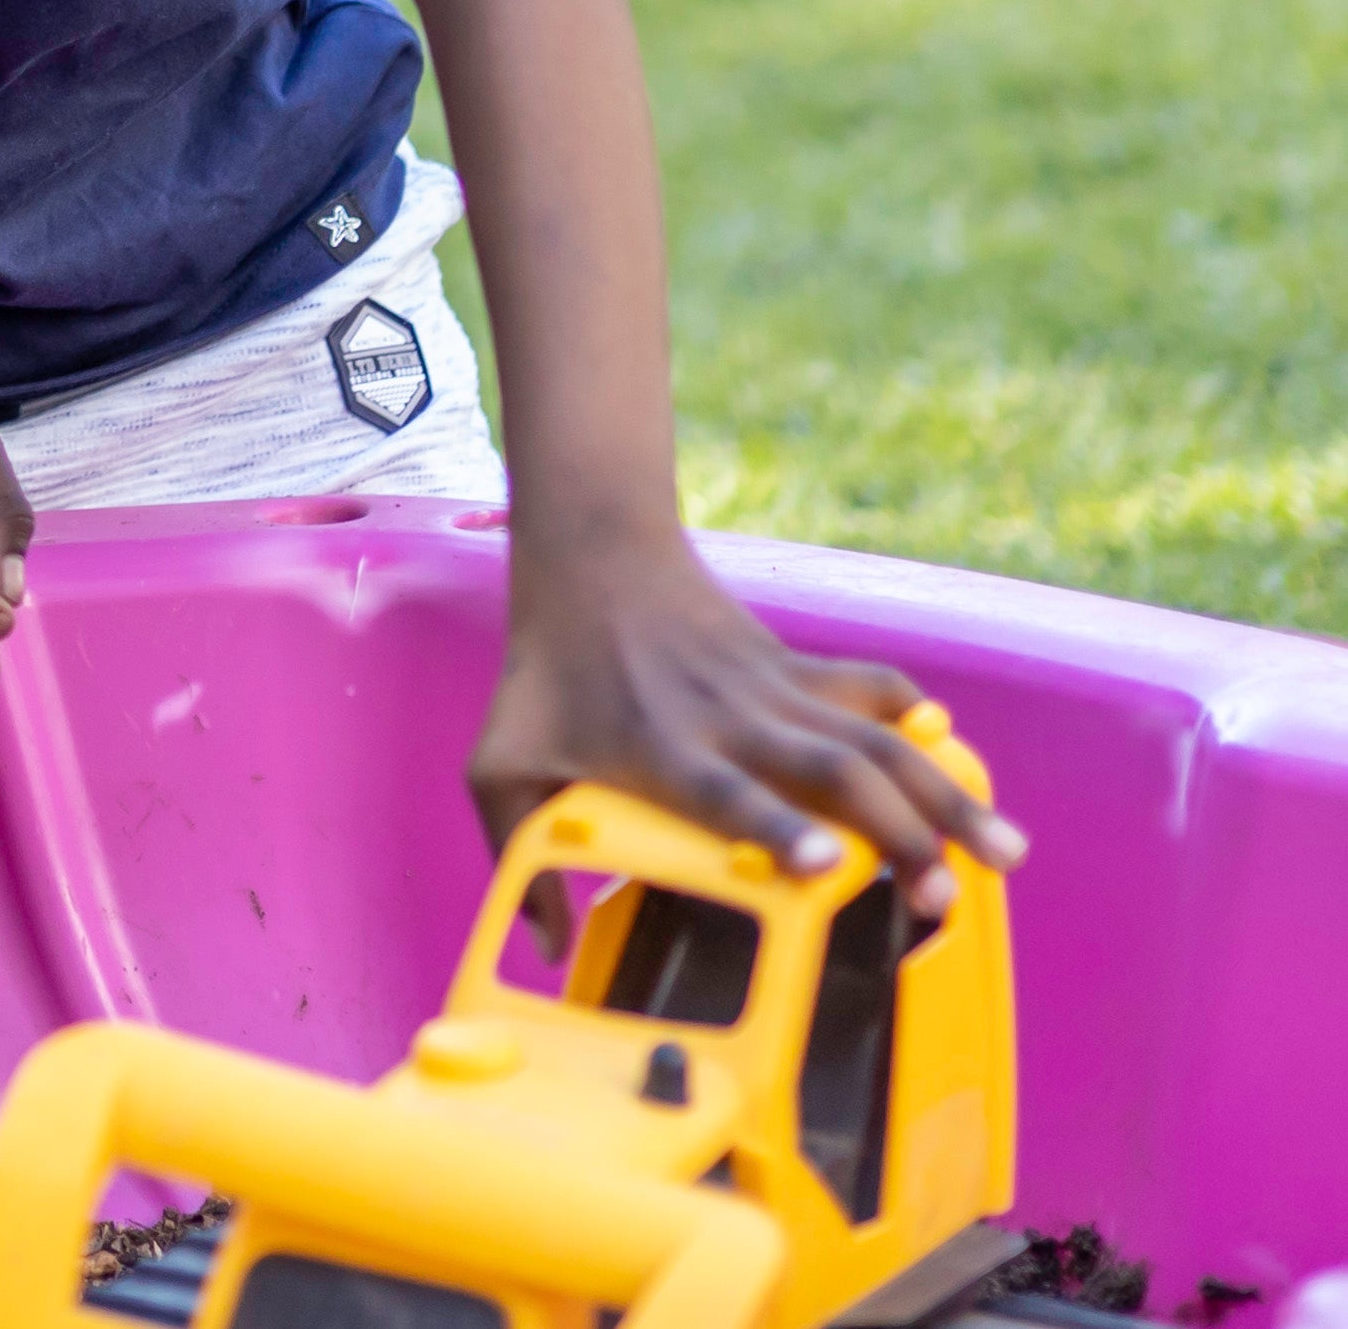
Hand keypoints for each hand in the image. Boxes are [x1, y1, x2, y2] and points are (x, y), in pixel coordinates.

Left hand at [473, 523, 1028, 923]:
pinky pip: (870, 687)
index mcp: (658, 749)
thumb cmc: (544, 676)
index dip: (774, 828)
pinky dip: (917, 717)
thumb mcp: (499, 762)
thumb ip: (514, 853)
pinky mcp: (797, 667)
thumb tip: (543, 950)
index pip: (724, 793)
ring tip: (1007, 855)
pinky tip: (961, 757)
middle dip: (899, 834)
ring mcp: (771, 689)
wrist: (589, 558)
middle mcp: (727, 719)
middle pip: (830, 773)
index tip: (824, 866)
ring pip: (874, 736)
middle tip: (946, 900)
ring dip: (943, 793)